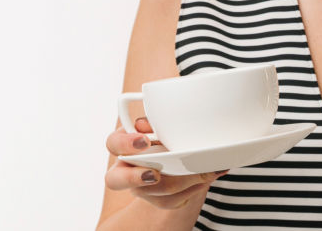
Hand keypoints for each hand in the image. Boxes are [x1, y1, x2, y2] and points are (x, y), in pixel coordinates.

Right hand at [104, 117, 229, 209]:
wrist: (182, 151)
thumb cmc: (168, 131)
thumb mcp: (165, 122)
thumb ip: (158, 122)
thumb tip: (153, 123)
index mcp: (125, 143)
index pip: (113, 143)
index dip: (125, 144)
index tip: (144, 142)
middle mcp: (127, 167)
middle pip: (116, 180)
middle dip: (136, 178)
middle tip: (155, 174)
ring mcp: (140, 187)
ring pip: (155, 191)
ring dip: (182, 180)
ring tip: (205, 169)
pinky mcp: (158, 199)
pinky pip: (173, 200)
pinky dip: (194, 187)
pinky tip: (208, 175)